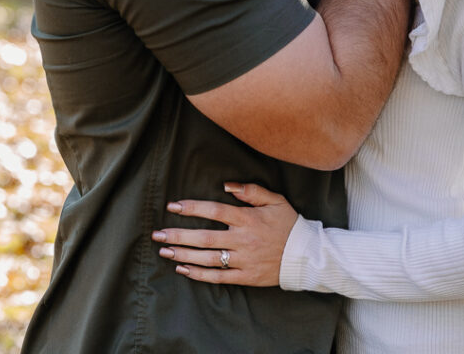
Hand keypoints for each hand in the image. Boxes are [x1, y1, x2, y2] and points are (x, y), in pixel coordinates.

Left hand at [151, 183, 297, 285]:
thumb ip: (251, 191)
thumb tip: (227, 185)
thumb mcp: (274, 200)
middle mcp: (242, 239)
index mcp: (247, 218)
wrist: (305, 255)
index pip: (214, 211)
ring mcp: (243, 260)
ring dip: (183, 255)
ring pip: (207, 259)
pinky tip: (183, 269)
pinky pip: (218, 278)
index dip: (192, 208)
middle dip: (179, 235)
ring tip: (164, 250)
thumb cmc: (288, 224)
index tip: (173, 206)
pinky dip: (198, 274)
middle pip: (204, 237)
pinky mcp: (245, 277)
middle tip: (158, 234)